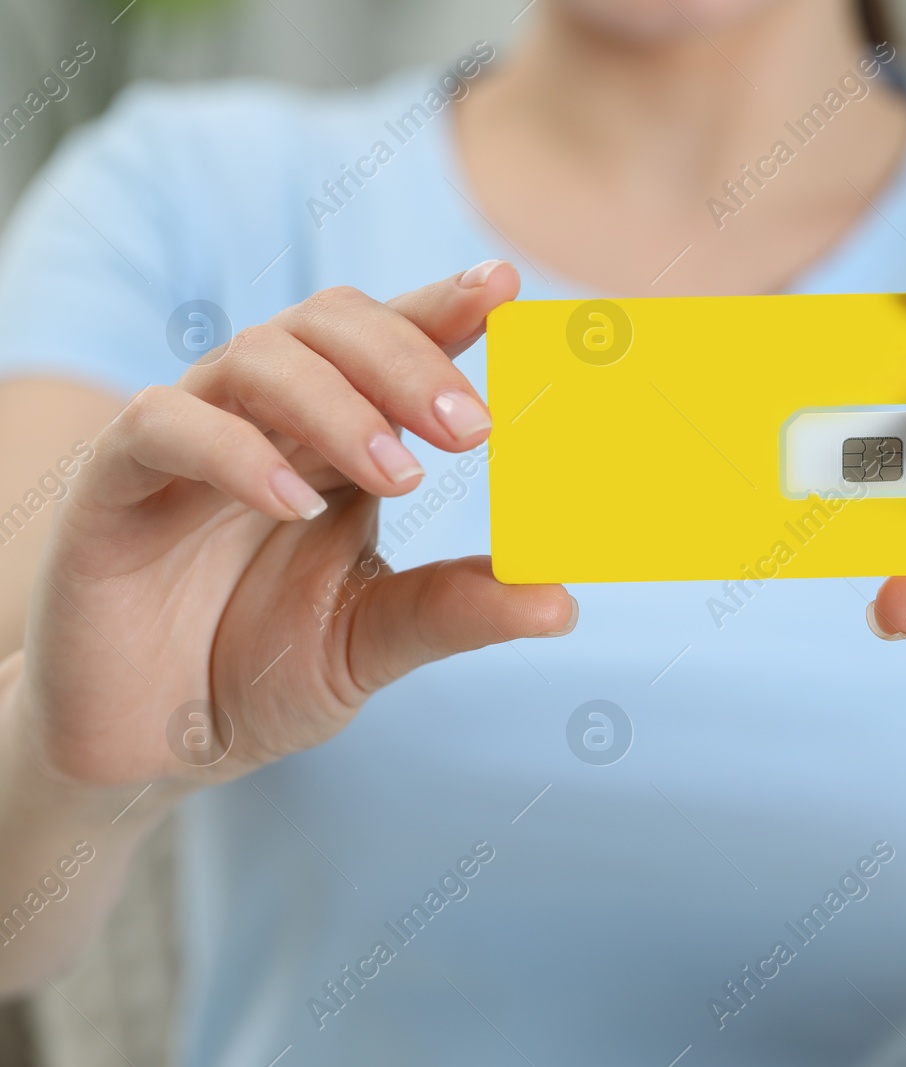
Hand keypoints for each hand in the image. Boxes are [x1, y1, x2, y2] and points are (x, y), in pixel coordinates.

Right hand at [17, 261, 574, 789]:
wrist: (151, 743)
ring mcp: (187, 442)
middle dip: (409, 360)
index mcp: (336, 438)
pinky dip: (235, 450)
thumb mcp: (373, 641)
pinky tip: (297, 502)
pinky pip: (166, 425)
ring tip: (402, 476)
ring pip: (255, 357)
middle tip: (475, 429)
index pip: (390, 344)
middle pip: (330, 325)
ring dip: (338, 404)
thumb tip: (562, 603)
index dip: (443, 307)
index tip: (506, 289)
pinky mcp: (114, 483)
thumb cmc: (261, 671)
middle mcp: (265, 419)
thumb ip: (455, 609)